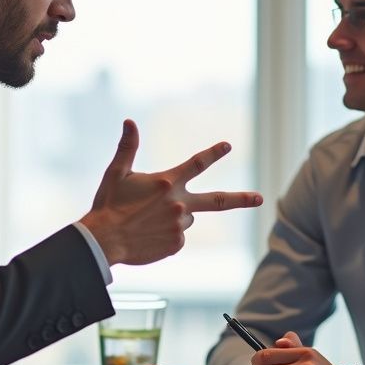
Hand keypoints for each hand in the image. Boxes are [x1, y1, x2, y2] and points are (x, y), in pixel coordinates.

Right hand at [80, 120, 262, 265]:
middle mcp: (179, 204)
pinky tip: (148, 234)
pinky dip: (166, 233)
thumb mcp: (117, 173)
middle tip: (260, 198)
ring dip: (174, 216)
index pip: (197, 163)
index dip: (214, 153)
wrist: (104, 240)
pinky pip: (177, 236)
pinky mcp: (176, 244)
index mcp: (168, 182)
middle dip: (241, 198)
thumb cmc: (109, 205)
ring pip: (186, 217)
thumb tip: (129, 121)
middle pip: (217, 201)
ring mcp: (180, 226)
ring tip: (147, 220)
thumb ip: (128, 147)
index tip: (228, 146)